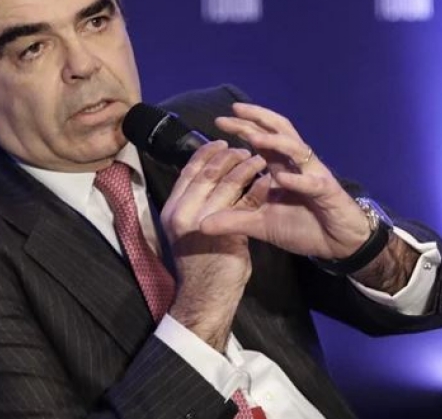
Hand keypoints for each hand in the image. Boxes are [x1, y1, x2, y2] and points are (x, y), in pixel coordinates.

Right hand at [160, 140, 266, 349]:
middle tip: (245, 147)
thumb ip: (198, 205)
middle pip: (207, 172)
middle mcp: (182, 213)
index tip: (222, 142)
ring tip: (260, 158)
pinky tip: (268, 182)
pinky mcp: (224, 234)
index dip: (206, 154)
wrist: (203, 298)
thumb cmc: (199, 264)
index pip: (188, 171)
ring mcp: (202, 223)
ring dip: (245, 168)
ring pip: (226, 184)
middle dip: (229, 156)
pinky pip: (244, 204)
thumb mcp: (191, 230)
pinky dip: (257, 189)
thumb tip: (212, 180)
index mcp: (173, 209)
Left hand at [199, 102, 370, 260]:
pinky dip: (298, 179)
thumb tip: (200, 224)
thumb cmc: (302, 227)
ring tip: (253, 137)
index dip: (243, 127)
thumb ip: (233, 221)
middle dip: (257, 120)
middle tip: (234, 111)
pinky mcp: (327, 192)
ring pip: (296, 149)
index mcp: (280, 167)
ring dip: (275, 143)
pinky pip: (312, 182)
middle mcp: (296, 164)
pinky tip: (282, 178)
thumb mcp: (260, 225)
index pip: (261, 139)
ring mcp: (313, 175)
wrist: (337, 244)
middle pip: (279, 131)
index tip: (219, 120)